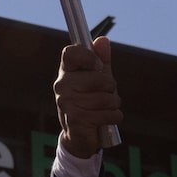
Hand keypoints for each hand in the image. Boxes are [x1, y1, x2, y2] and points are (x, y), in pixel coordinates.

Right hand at [54, 37, 119, 160]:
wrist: (80, 136)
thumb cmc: (91, 103)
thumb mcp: (98, 80)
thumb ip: (101, 61)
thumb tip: (102, 40)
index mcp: (66, 71)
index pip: (71, 53)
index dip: (89, 56)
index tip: (98, 66)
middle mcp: (62, 85)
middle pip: (100, 78)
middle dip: (111, 88)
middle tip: (105, 95)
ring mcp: (66, 102)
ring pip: (106, 98)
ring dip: (114, 105)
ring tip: (106, 109)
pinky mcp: (75, 119)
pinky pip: (106, 114)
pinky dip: (113, 117)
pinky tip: (106, 120)